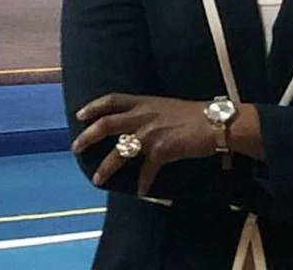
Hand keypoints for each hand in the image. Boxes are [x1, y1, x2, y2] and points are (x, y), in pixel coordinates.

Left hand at [72, 93, 215, 195]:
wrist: (216, 123)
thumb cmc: (196, 114)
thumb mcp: (167, 106)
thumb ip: (150, 112)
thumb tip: (137, 123)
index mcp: (145, 102)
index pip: (112, 100)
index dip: (94, 106)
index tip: (80, 115)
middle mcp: (144, 115)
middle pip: (106, 124)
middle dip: (88, 137)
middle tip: (76, 148)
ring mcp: (151, 133)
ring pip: (120, 151)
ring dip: (106, 167)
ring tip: (97, 179)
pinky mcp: (162, 150)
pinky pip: (146, 170)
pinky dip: (143, 182)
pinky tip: (141, 191)